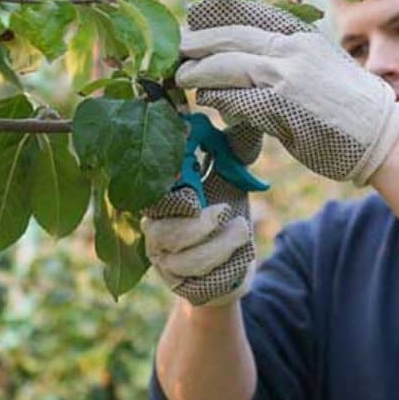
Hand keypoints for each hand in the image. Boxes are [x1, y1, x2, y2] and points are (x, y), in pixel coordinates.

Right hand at [142, 123, 261, 305]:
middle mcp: (154, 230)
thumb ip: (233, 148)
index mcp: (161, 198)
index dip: (170, 184)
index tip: (193, 179)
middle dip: (200, 223)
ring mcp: (165, 261)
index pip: (153, 191)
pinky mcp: (181, 286)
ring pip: (186, 258)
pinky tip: (240, 256)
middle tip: (226, 212)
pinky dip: (225, 266)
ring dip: (220, 245)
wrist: (231, 268)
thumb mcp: (230, 178)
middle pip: (163, 230)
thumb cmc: (226, 215)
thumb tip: (245, 112)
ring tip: (242, 230)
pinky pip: (200, 280)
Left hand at [176, 0, 398, 184]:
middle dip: (197, 44)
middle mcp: (291, 48)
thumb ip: (283, 58)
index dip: (215, 17)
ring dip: (198, 74)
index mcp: (301, 33)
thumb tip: (243, 62)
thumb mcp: (319, 63)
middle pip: (229, 38)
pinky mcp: (280, 106)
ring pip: (226, 66)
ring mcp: (285, 76)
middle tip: (176, 50)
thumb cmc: (350, 105)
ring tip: (183, 78)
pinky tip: (208, 101)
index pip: (247, 14)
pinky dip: (218, 99)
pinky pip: (236, 99)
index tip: (194, 20)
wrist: (380, 134)